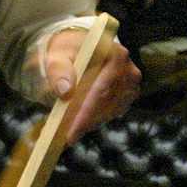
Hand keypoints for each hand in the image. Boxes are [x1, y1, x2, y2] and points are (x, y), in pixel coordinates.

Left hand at [44, 28, 141, 143]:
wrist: (76, 50)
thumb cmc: (65, 52)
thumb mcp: (56, 56)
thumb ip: (58, 70)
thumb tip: (65, 91)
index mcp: (113, 53)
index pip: (102, 87)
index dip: (87, 111)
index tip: (72, 129)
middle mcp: (127, 68)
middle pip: (108, 102)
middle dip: (86, 121)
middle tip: (67, 137)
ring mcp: (130, 83)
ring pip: (111, 111)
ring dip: (90, 122)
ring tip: (70, 130)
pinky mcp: (128, 95)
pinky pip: (113, 113)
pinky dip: (96, 120)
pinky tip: (81, 123)